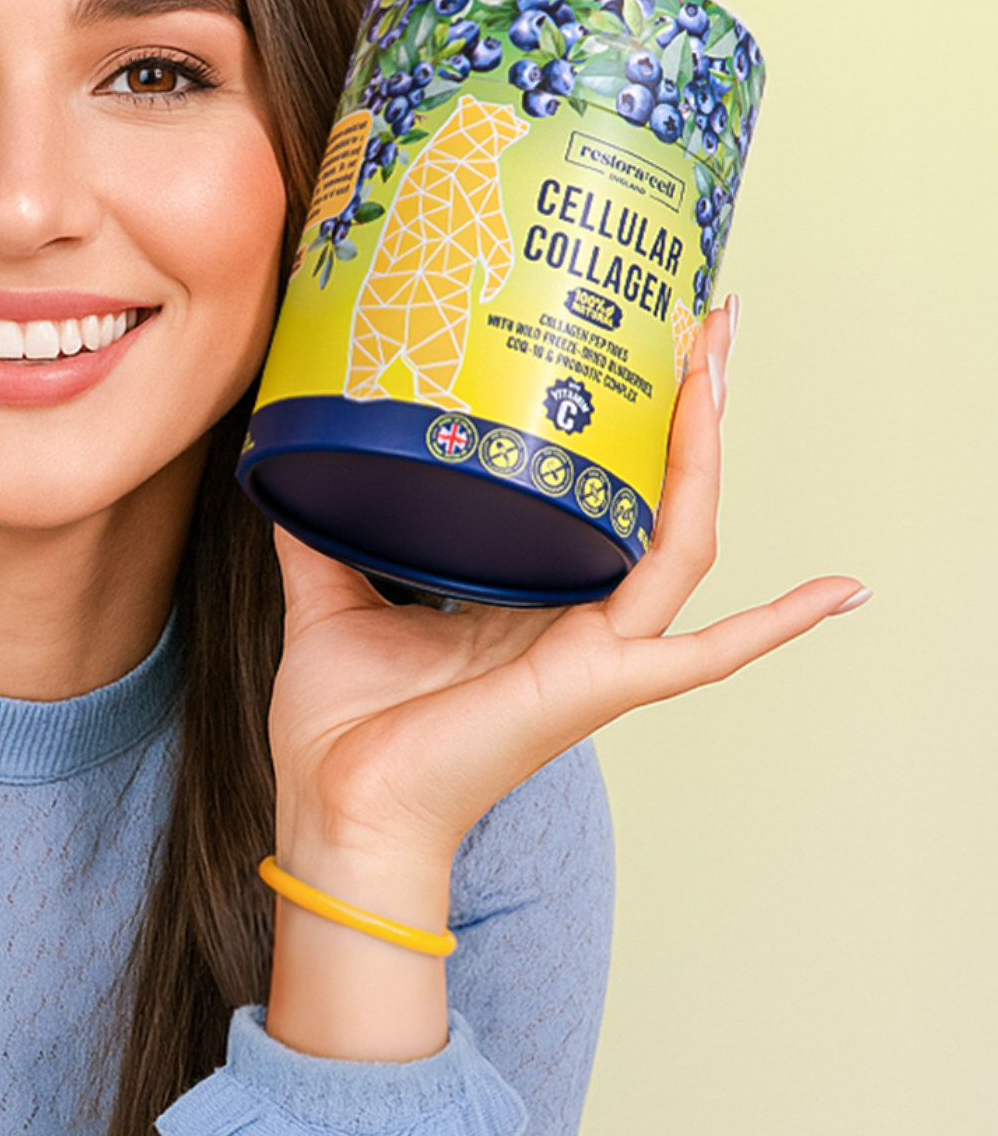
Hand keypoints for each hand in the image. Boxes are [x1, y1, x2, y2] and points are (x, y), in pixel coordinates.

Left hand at [267, 300, 865, 879]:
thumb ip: (324, 538)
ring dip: (706, 455)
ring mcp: (597, 654)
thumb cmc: (345, 733)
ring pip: (682, 542)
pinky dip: (775, 624)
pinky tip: (841, 591)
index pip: (591, 500)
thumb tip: (294, 464)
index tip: (625, 347)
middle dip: (685, 413)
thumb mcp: (330, 607)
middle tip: (708, 325)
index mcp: (521, 600)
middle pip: (654, 502)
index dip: (618, 429)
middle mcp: (572, 621)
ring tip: (722, 368)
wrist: (339, 811)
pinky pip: (706, 653)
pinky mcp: (599, 687)